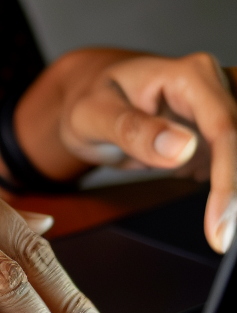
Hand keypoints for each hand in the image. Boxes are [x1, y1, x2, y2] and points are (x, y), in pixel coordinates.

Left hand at [17, 49, 236, 253]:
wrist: (94, 99)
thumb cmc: (90, 101)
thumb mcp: (94, 116)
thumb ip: (133, 130)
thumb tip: (181, 147)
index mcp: (189, 76)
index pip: (224, 129)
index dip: (228, 182)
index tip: (219, 227)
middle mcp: (216, 85)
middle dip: (235, 193)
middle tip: (219, 236)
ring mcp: (223, 107)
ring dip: (233, 191)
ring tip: (217, 226)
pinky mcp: (222, 131)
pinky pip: (234, 160)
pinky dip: (228, 188)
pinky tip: (212, 205)